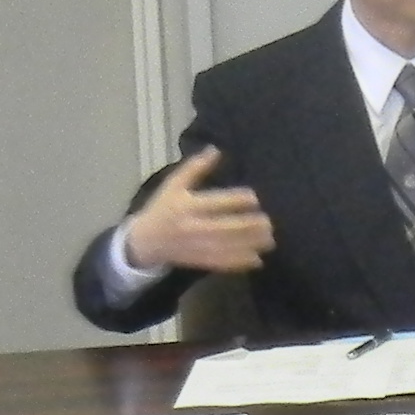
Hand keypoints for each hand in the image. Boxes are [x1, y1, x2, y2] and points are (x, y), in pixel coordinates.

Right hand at [123, 145, 278, 276]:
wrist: (146, 241)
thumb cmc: (162, 208)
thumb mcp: (174, 184)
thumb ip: (195, 168)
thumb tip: (216, 150)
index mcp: (188, 205)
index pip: (217, 203)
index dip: (238, 201)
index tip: (255, 198)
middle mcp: (193, 227)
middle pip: (226, 228)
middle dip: (249, 226)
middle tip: (269, 222)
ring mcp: (197, 247)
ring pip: (227, 248)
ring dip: (250, 245)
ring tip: (269, 240)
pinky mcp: (199, 261)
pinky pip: (222, 264)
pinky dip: (240, 263)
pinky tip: (258, 260)